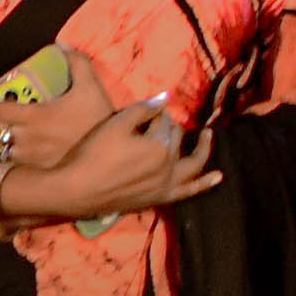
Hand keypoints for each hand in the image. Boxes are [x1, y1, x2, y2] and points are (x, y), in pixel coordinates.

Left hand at [0, 52, 115, 168]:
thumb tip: (61, 44)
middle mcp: (27, 137)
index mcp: (34, 116)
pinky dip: (8, 152)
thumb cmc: (98, 118)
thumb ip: (76, 62)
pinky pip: (12, 161)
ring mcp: (31, 155)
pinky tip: (17, 147)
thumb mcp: (90, 86)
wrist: (110, 153)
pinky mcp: (38, 168)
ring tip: (3, 130)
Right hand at [21, 98, 216, 220]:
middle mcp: (169, 167)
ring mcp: (166, 186)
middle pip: (177, 139)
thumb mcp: (116, 125)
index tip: (142, 113)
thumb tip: (166, 97)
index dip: (153, 115)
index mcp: (161, 146)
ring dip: (203, 149)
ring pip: (192, 164)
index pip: (164, 123)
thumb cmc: (94, 154)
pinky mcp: (159, 199)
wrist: (76, 191)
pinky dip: (204, 183)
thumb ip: (144, 109)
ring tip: (208, 135)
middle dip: (169, 127)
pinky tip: (218, 177)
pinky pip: (189, 191)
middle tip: (158, 121)